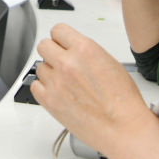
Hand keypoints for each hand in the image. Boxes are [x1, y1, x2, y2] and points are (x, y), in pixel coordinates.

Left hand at [31, 24, 152, 157]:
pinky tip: (57, 92)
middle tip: (61, 61)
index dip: (61, 38)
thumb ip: (86, 52)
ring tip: (65, 82)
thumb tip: (74, 50)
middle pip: (44, 45)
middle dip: (52, 52)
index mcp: (84, 49)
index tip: (62, 44)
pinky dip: (43, 88)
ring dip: (50, 72)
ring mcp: (56, 82)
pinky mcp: (49, 101)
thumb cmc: (123, 101)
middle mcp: (67, 63)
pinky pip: (35, 86)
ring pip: (40, 67)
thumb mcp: (110, 63)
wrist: (123, 128)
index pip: (58, 30)